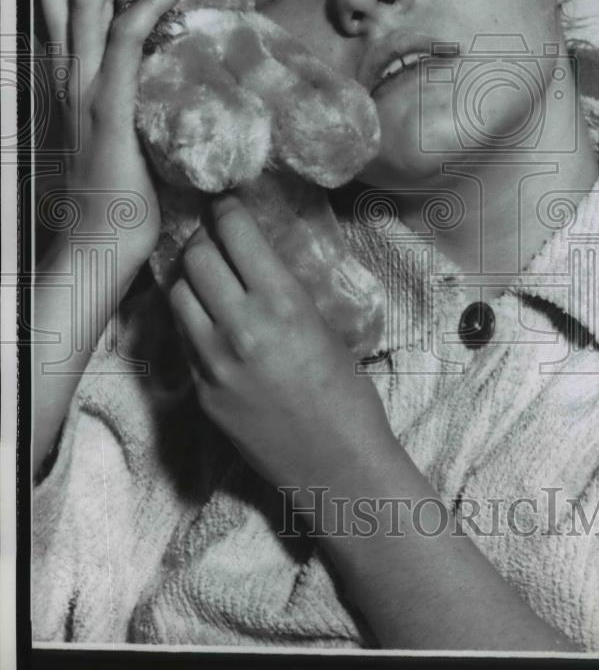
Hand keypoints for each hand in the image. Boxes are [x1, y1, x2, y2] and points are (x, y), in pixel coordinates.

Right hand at [34, 0, 186, 288]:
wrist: (100, 238)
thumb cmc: (115, 189)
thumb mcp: (113, 125)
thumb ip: (123, 89)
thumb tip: (160, 64)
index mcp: (61, 70)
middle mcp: (64, 70)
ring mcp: (84, 87)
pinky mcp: (111, 109)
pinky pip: (127, 43)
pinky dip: (150, 5)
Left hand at [168, 195, 394, 489]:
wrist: (338, 466)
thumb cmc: (349, 397)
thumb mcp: (324, 329)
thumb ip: (284, 294)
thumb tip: (258, 262)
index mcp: (281, 304)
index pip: (234, 235)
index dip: (226, 210)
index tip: (225, 203)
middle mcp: (239, 327)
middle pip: (195, 258)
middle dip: (204, 240)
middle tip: (215, 237)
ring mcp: (212, 362)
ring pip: (178, 295)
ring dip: (189, 277)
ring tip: (205, 275)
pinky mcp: (201, 392)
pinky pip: (183, 338)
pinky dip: (192, 319)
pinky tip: (209, 319)